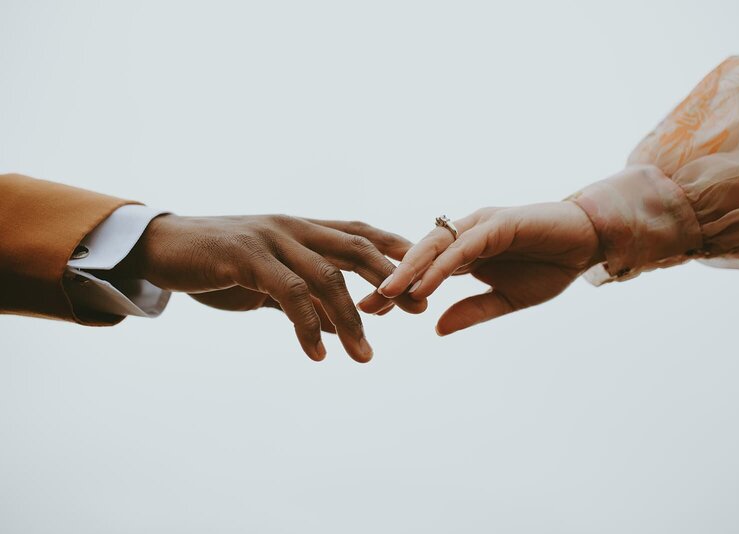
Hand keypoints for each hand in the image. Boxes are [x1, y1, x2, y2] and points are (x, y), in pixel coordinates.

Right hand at [123, 214, 426, 361]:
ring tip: (364, 357)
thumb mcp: (268, 281)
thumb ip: (304, 298)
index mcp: (301, 228)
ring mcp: (270, 239)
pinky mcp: (245, 256)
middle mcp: (293, 227)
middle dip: (390, 280)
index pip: (360, 232)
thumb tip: (342, 326)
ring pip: (326, 277)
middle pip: (356, 248)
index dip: (395, 249)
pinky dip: (307, 326)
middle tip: (418, 310)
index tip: (425, 274)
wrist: (160, 248)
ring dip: (351, 320)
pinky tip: (317, 354)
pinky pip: (288, 294)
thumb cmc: (217, 263)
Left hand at [358, 202, 601, 334]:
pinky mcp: (498, 223)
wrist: (589, 244)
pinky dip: (441, 266)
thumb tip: (436, 329)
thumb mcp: (506, 300)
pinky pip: (463, 247)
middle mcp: (466, 235)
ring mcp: (480, 226)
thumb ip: (472, 311)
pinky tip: (423, 286)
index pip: (422, 270)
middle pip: (418, 256)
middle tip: (364, 306)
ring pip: (435, 247)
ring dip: (409, 271)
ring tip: (385, 295)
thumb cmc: (550, 268)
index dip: (396, 289)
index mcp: (464, 252)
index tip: (368, 313)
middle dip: (391, 279)